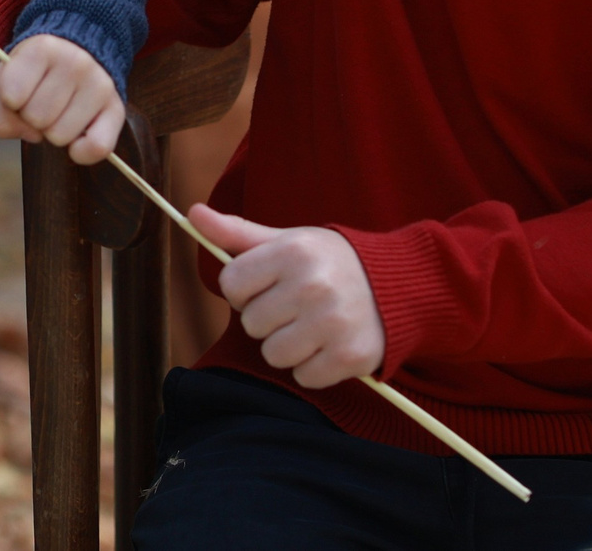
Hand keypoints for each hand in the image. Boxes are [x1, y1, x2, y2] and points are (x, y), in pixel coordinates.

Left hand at [0, 34, 124, 165]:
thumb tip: (33, 135)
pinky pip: (96, 148)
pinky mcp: (116, 108)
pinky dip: (81, 153)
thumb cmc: (32, 74)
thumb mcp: (2, 79)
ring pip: (59, 137)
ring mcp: (99, 84)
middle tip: (42, 101)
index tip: (20, 89)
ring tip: (60, 110)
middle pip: (35, 119)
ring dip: (53, 132)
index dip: (9, 102)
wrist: (76, 55)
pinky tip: (76, 137)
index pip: (10, 96)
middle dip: (32, 118)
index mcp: (42, 48)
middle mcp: (75, 61)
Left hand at [191, 207, 383, 389]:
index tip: (268, 285)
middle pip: (251, 324)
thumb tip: (192, 213)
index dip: (244, 290)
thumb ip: (237, 232)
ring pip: (273, 354)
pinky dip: (314, 367)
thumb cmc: (329, 263)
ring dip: (288, 347)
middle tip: (297, 306)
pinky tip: (331, 345)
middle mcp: (312, 285)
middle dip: (268, 319)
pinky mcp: (349, 357)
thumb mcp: (288, 241)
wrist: (399, 287)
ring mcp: (333, 323)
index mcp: (292, 251)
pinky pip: (304, 377)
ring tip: (312, 326)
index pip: (231, 284)